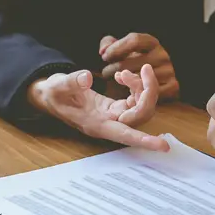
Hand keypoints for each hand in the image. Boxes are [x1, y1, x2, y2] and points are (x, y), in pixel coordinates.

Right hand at [27, 65, 168, 151]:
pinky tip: (122, 76)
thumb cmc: (53, 94)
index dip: (143, 140)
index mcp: (96, 124)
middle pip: (140, 116)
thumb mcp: (57, 85)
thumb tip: (87, 78)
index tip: (162, 146)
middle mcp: (108, 123)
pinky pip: (135, 100)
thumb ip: (71, 81)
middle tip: (144, 68)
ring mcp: (113, 115)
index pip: (124, 135)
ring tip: (123, 73)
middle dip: (148, 92)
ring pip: (141, 107)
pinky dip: (135, 85)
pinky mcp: (115, 107)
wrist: (51, 95)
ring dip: (141, 87)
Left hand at [99, 34, 179, 100]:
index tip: (104, 57)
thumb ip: (109, 45)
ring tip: (116, 81)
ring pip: (138, 80)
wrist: (155, 82)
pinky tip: (128, 94)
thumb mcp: (122, 50)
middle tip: (105, 73)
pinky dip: (136, 95)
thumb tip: (103, 51)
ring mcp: (169, 72)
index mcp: (152, 43)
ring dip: (123, 83)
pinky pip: (149, 93)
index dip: (116, 48)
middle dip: (114, 68)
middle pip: (132, 62)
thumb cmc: (132, 63)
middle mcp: (162, 55)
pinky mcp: (172, 88)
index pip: (134, 40)